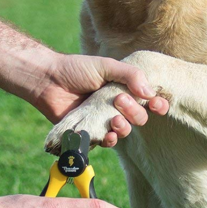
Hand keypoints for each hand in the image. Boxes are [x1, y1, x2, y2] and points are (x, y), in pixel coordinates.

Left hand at [35, 54, 168, 145]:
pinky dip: (110, 140)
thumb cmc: (77, 69)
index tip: (156, 103)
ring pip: (125, 131)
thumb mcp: (106, 65)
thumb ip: (129, 75)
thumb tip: (150, 93)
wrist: (49, 80)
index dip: (157, 105)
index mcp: (124, 90)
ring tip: (114, 119)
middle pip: (139, 118)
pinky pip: (107, 142)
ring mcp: (104, 120)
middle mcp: (117, 107)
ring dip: (124, 128)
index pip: (148, 101)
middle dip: (135, 112)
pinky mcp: (92, 132)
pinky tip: (107, 134)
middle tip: (119, 100)